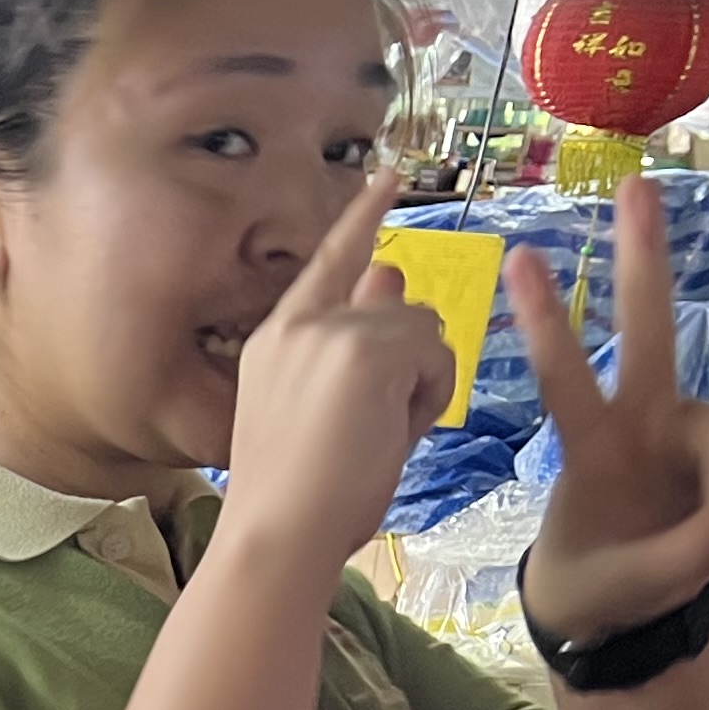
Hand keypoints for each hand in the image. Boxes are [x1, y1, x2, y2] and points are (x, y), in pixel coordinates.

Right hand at [220, 170, 453, 584]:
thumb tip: (390, 274)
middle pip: (394, 304)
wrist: (277, 536)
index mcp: (274, 339)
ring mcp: (331, 331)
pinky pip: (434, 354)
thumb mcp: (321, 409)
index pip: (329, 261)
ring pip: (422, 331)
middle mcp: (299, 323)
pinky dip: (428, 397)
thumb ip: (353, 343)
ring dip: (421, 384)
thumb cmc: (294, 499)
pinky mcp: (367, 349)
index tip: (387, 174)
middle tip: (382, 424)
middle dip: (409, 358)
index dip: (362, 216)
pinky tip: (393, 434)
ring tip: (382, 438)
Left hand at [507, 174, 708, 645]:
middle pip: (649, 327)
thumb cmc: (605, 585)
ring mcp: (688, 422)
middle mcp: (642, 417)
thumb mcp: (639, 584)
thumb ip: (696, 549)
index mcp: (593, 448)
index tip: (519, 261)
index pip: (566, 381)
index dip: (548, 324)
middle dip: (643, 258)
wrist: (621, 606)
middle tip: (636, 184)